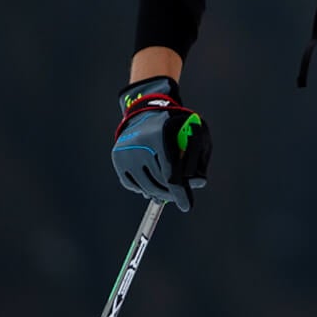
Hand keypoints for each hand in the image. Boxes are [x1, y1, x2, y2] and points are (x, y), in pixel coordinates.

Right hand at [112, 76, 210, 210]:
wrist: (146, 111)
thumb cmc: (174, 123)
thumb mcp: (191, 132)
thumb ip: (197, 156)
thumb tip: (200, 183)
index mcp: (158, 137)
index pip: (170, 175)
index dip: (180, 193)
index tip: (187, 206)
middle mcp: (138, 145)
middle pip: (158, 185)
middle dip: (171, 195)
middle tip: (179, 197)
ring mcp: (124, 153)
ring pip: (145, 188)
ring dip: (158, 193)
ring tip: (167, 191)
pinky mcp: (117, 158)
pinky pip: (132, 185)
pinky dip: (143, 188)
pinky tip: (152, 181)